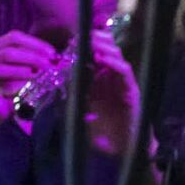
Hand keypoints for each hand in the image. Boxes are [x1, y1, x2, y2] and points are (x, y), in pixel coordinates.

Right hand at [0, 30, 58, 151]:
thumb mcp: (0, 101)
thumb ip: (17, 91)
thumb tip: (41, 87)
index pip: (12, 39)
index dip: (35, 43)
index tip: (53, 55)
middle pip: (12, 41)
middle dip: (37, 48)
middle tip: (54, 59)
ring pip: (6, 53)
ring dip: (30, 59)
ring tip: (46, 67)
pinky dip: (16, 72)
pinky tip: (30, 76)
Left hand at [81, 23, 141, 156]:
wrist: (120, 146)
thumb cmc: (100, 130)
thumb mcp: (78, 110)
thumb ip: (70, 96)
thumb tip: (54, 83)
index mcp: (97, 80)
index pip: (92, 56)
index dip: (82, 47)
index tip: (69, 42)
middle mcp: (110, 77)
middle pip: (105, 51)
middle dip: (93, 41)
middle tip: (80, 37)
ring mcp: (122, 82)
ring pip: (116, 56)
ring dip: (103, 47)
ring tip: (91, 41)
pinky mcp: (131, 89)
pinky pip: (124, 71)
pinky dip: (114, 63)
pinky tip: (103, 59)